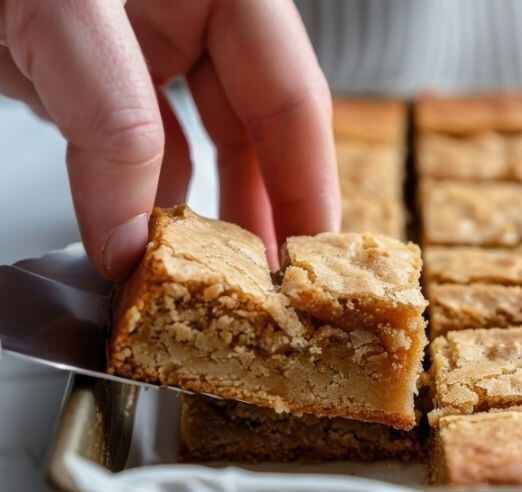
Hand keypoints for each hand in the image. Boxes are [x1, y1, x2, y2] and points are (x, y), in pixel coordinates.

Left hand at [0, 0, 339, 277]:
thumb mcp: (65, 8)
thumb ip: (111, 121)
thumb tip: (129, 238)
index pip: (290, 96)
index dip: (309, 182)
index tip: (309, 259)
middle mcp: (188, 16)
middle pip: (255, 129)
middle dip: (265, 211)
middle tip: (271, 287)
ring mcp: (137, 46)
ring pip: (195, 144)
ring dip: (201, 215)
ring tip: (213, 280)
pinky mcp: (85, 73)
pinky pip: (134, 148)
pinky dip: (137, 200)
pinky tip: (145, 239)